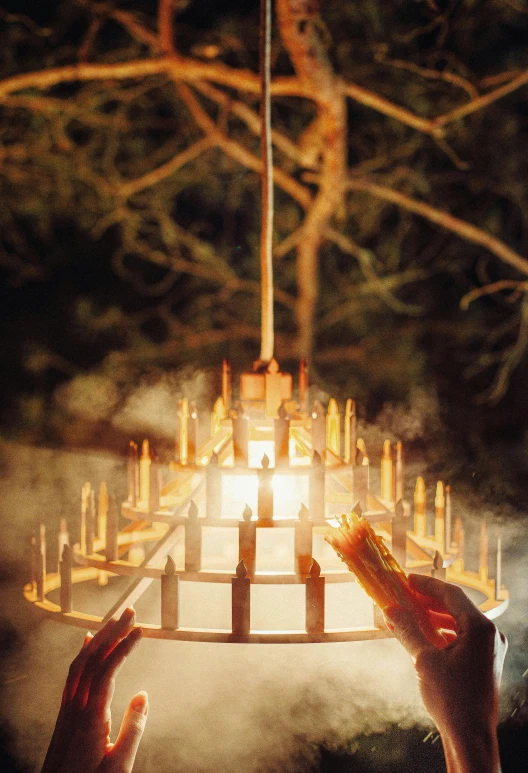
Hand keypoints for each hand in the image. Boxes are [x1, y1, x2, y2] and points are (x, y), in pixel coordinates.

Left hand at [41, 607, 146, 772]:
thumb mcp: (119, 765)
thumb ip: (132, 729)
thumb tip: (143, 695)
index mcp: (91, 717)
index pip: (108, 670)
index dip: (124, 646)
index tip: (140, 629)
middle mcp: (75, 707)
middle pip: (93, 659)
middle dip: (112, 632)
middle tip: (130, 610)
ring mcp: (67, 709)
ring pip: (80, 664)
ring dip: (98, 639)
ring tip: (114, 621)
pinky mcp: (65, 714)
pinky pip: (72, 675)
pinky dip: (83, 654)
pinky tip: (88, 644)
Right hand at [384, 575, 506, 772]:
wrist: (471, 737)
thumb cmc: (451, 699)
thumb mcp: (423, 660)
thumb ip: (408, 630)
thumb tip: (390, 610)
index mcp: (480, 628)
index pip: (452, 594)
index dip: (427, 584)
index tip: (407, 579)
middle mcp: (490, 634)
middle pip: (457, 606)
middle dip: (430, 599)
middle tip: (406, 594)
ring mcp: (490, 649)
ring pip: (460, 622)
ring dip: (436, 616)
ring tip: (411, 613)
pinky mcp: (486, 662)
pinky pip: (464, 637)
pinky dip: (444, 632)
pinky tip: (425, 635)